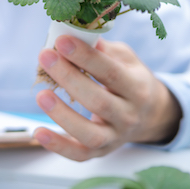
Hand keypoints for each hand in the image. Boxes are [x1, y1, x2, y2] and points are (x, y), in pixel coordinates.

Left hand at [33, 35, 181, 160]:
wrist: (151, 115)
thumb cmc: (130, 79)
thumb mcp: (125, 59)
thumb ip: (102, 49)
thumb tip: (73, 34)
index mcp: (138, 87)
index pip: (110, 72)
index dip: (85, 56)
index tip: (61, 41)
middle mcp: (129, 115)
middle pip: (98, 101)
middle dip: (69, 78)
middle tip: (45, 57)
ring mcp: (115, 137)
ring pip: (89, 133)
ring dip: (63, 115)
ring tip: (41, 94)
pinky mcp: (100, 152)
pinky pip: (79, 154)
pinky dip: (58, 146)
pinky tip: (38, 132)